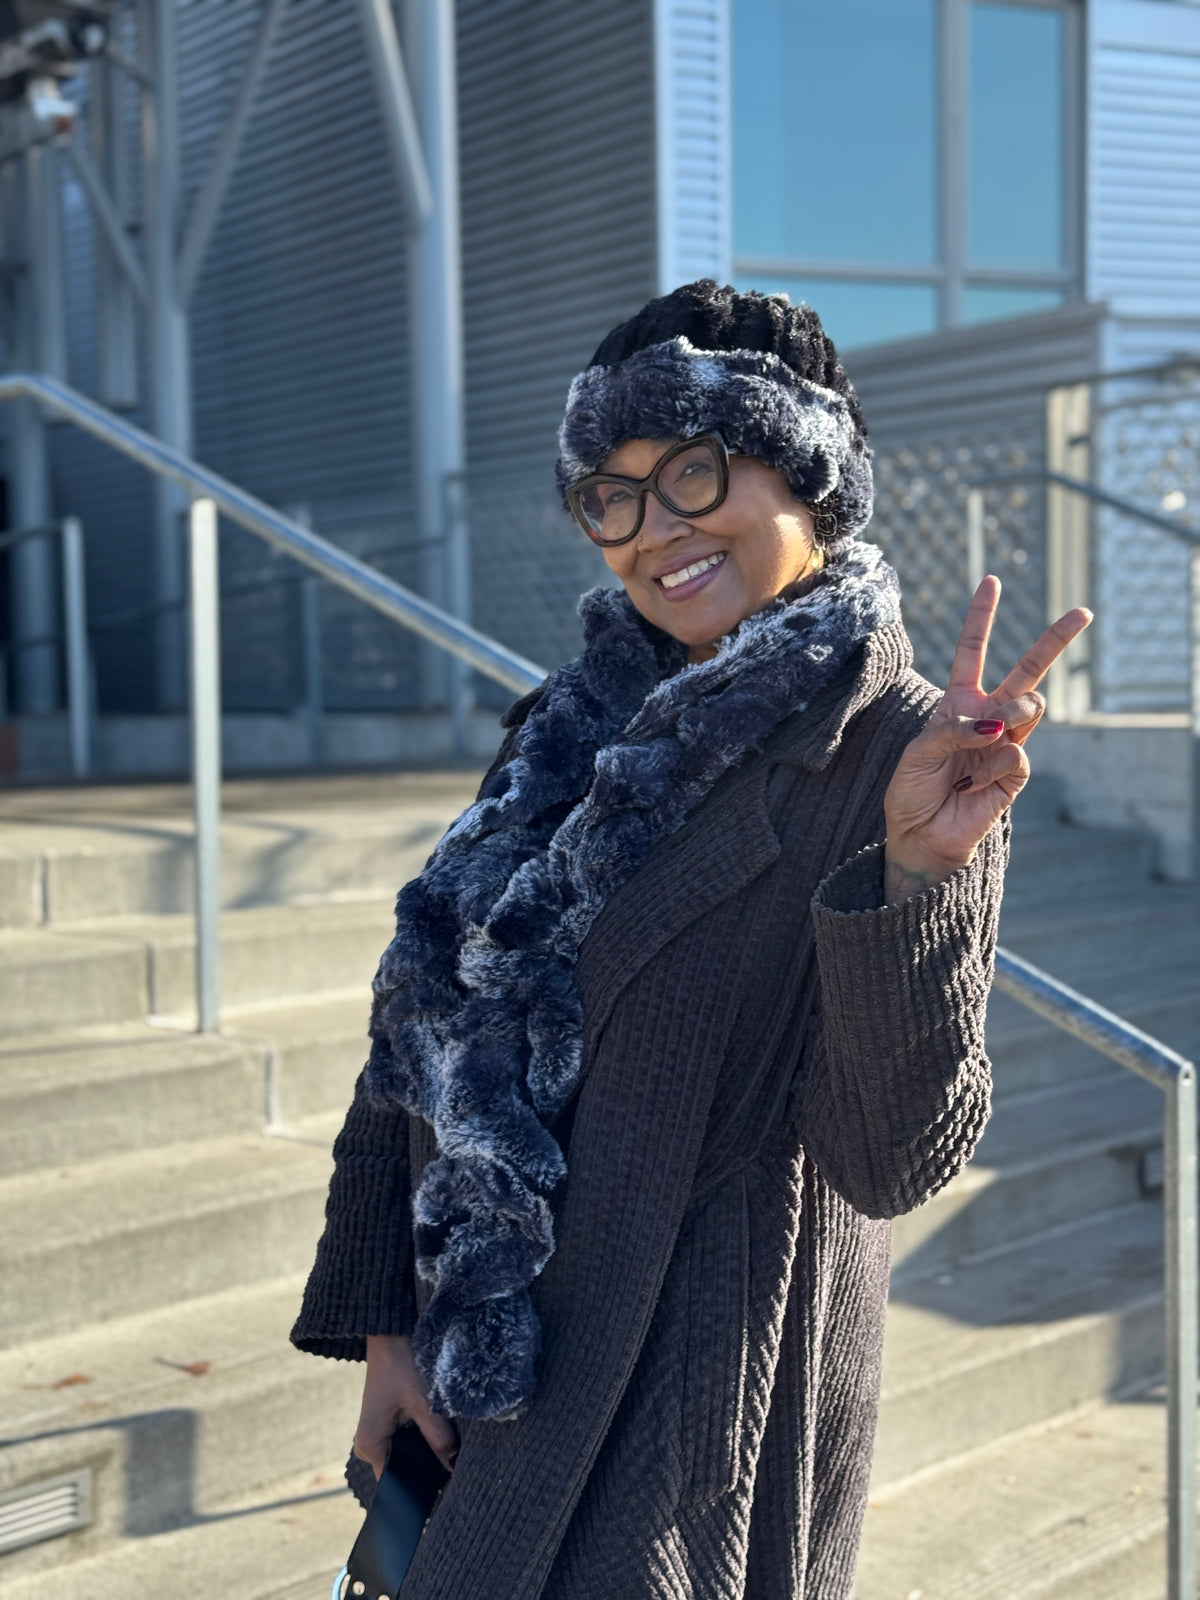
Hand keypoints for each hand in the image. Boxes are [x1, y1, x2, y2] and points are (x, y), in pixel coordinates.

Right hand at [352, 1334, 458, 1479]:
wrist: (389, 1335)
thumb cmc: (402, 1364)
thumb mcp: (424, 1402)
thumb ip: (439, 1437)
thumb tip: (454, 1467)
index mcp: (371, 1446)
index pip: (397, 1484)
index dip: (423, 1485)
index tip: (447, 1488)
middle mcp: (367, 1446)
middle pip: (402, 1471)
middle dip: (427, 1468)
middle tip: (453, 1465)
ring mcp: (374, 1436)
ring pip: (404, 1457)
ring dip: (424, 1452)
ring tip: (447, 1447)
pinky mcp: (382, 1425)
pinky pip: (403, 1443)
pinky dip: (419, 1441)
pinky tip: (436, 1433)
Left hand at [882, 575, 1090, 896]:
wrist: (920, 835)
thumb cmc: (912, 791)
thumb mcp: (918, 753)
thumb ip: (953, 730)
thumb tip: (997, 726)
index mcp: (958, 703)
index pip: (972, 652)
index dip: (981, 618)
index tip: (992, 581)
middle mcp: (987, 717)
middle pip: (1027, 671)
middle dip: (1054, 641)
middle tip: (1083, 613)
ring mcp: (1006, 743)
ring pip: (1029, 707)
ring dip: (1008, 716)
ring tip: (987, 739)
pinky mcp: (1016, 772)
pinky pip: (1014, 753)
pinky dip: (991, 766)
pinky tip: (973, 784)